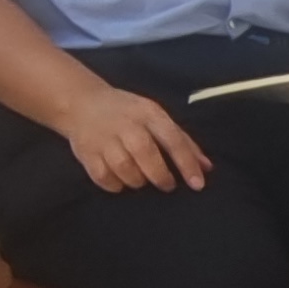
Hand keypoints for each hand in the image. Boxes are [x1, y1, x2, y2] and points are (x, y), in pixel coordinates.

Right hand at [66, 84, 210, 193]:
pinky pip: (104, 178)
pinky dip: (115, 185)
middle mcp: (126, 124)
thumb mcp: (156, 117)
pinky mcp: (86, 153)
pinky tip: (120, 180)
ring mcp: (104, 139)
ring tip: (140, 178)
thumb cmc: (128, 113)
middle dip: (161, 176)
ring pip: (125, 170)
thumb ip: (182, 141)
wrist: (82, 102)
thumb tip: (206, 167)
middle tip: (167, 184)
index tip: (198, 185)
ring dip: (137, 181)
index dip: (187, 164)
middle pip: (147, 155)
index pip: (173, 139)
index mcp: (148, 113)